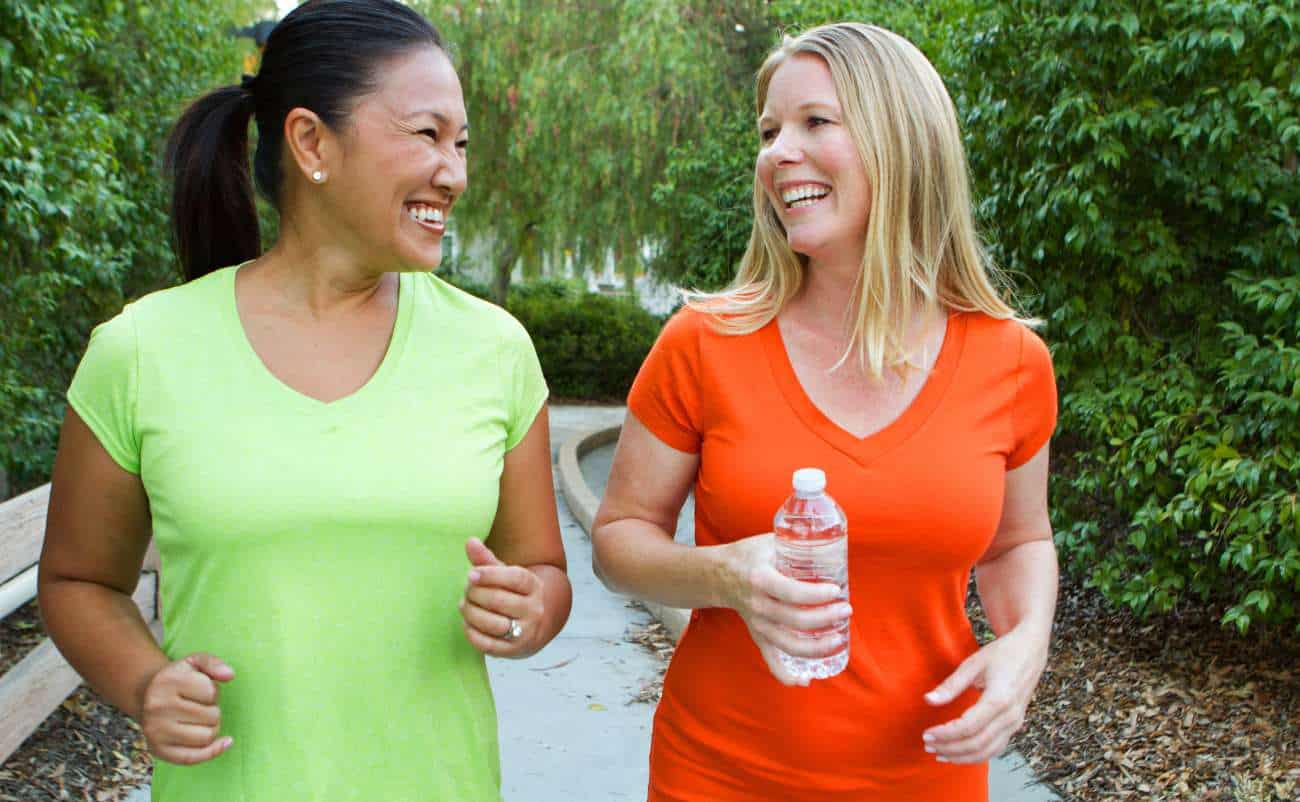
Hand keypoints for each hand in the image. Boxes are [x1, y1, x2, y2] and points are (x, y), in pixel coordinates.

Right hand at [140, 653, 234, 764]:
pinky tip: (225, 742)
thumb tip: (230, 675)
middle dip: (213, 710)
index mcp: (168, 682)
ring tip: (200, 719)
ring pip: (207, 737)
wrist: (147, 697)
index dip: (213, 692)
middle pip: (212, 716)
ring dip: (212, 728)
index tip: (202, 690)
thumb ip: (214, 663)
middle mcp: (158, 707)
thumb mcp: (194, 662)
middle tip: (200, 706)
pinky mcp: (158, 750)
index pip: (211, 693)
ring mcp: (156, 731)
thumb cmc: (178, 679)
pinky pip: (193, 758)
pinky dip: (213, 751)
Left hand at [459, 537, 545, 657]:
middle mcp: (534, 609)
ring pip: (492, 623)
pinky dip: (472, 633)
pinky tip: (467, 623)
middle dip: (476, 594)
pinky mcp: (513, 650)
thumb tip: (470, 541)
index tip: (471, 574)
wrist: (534, 627)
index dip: (490, 574)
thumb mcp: (504, 575)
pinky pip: (487, 644)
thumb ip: (486, 560)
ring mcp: (525, 632)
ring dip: (471, 613)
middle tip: (466, 591)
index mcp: (534, 586)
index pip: (515, 578)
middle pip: (499, 600)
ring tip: (464, 605)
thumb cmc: (513, 594)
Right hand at [720, 533, 850, 686]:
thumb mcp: (769, 542)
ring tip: (839, 639)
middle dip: (826, 618)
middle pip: (796, 620)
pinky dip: (785, 675)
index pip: (792, 593)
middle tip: (846, 610)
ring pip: (788, 644)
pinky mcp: (757, 635)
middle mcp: (757, 605)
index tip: (836, 591)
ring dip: (816, 647)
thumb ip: (797, 543)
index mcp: (760, 579)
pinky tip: (804, 681)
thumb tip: (832, 544)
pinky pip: (770, 660)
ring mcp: (756, 624)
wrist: (718, 574)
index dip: (817, 595)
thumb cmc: (749, 555)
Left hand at [921, 627, 1047, 762]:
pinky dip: (977, 755)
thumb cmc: (1002, 654)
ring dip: (962, 756)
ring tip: (940, 753)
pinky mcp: (1016, 725)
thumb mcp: (973, 665)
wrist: (1031, 650)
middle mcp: (1010, 716)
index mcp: (999, 699)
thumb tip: (928, 700)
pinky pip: (996, 748)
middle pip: (977, 744)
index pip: (967, 727)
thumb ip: (951, 685)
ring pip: (987, 751)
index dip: (945, 734)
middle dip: (950, 748)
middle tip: (928, 745)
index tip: (927, 734)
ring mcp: (1015, 723)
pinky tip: (960, 753)